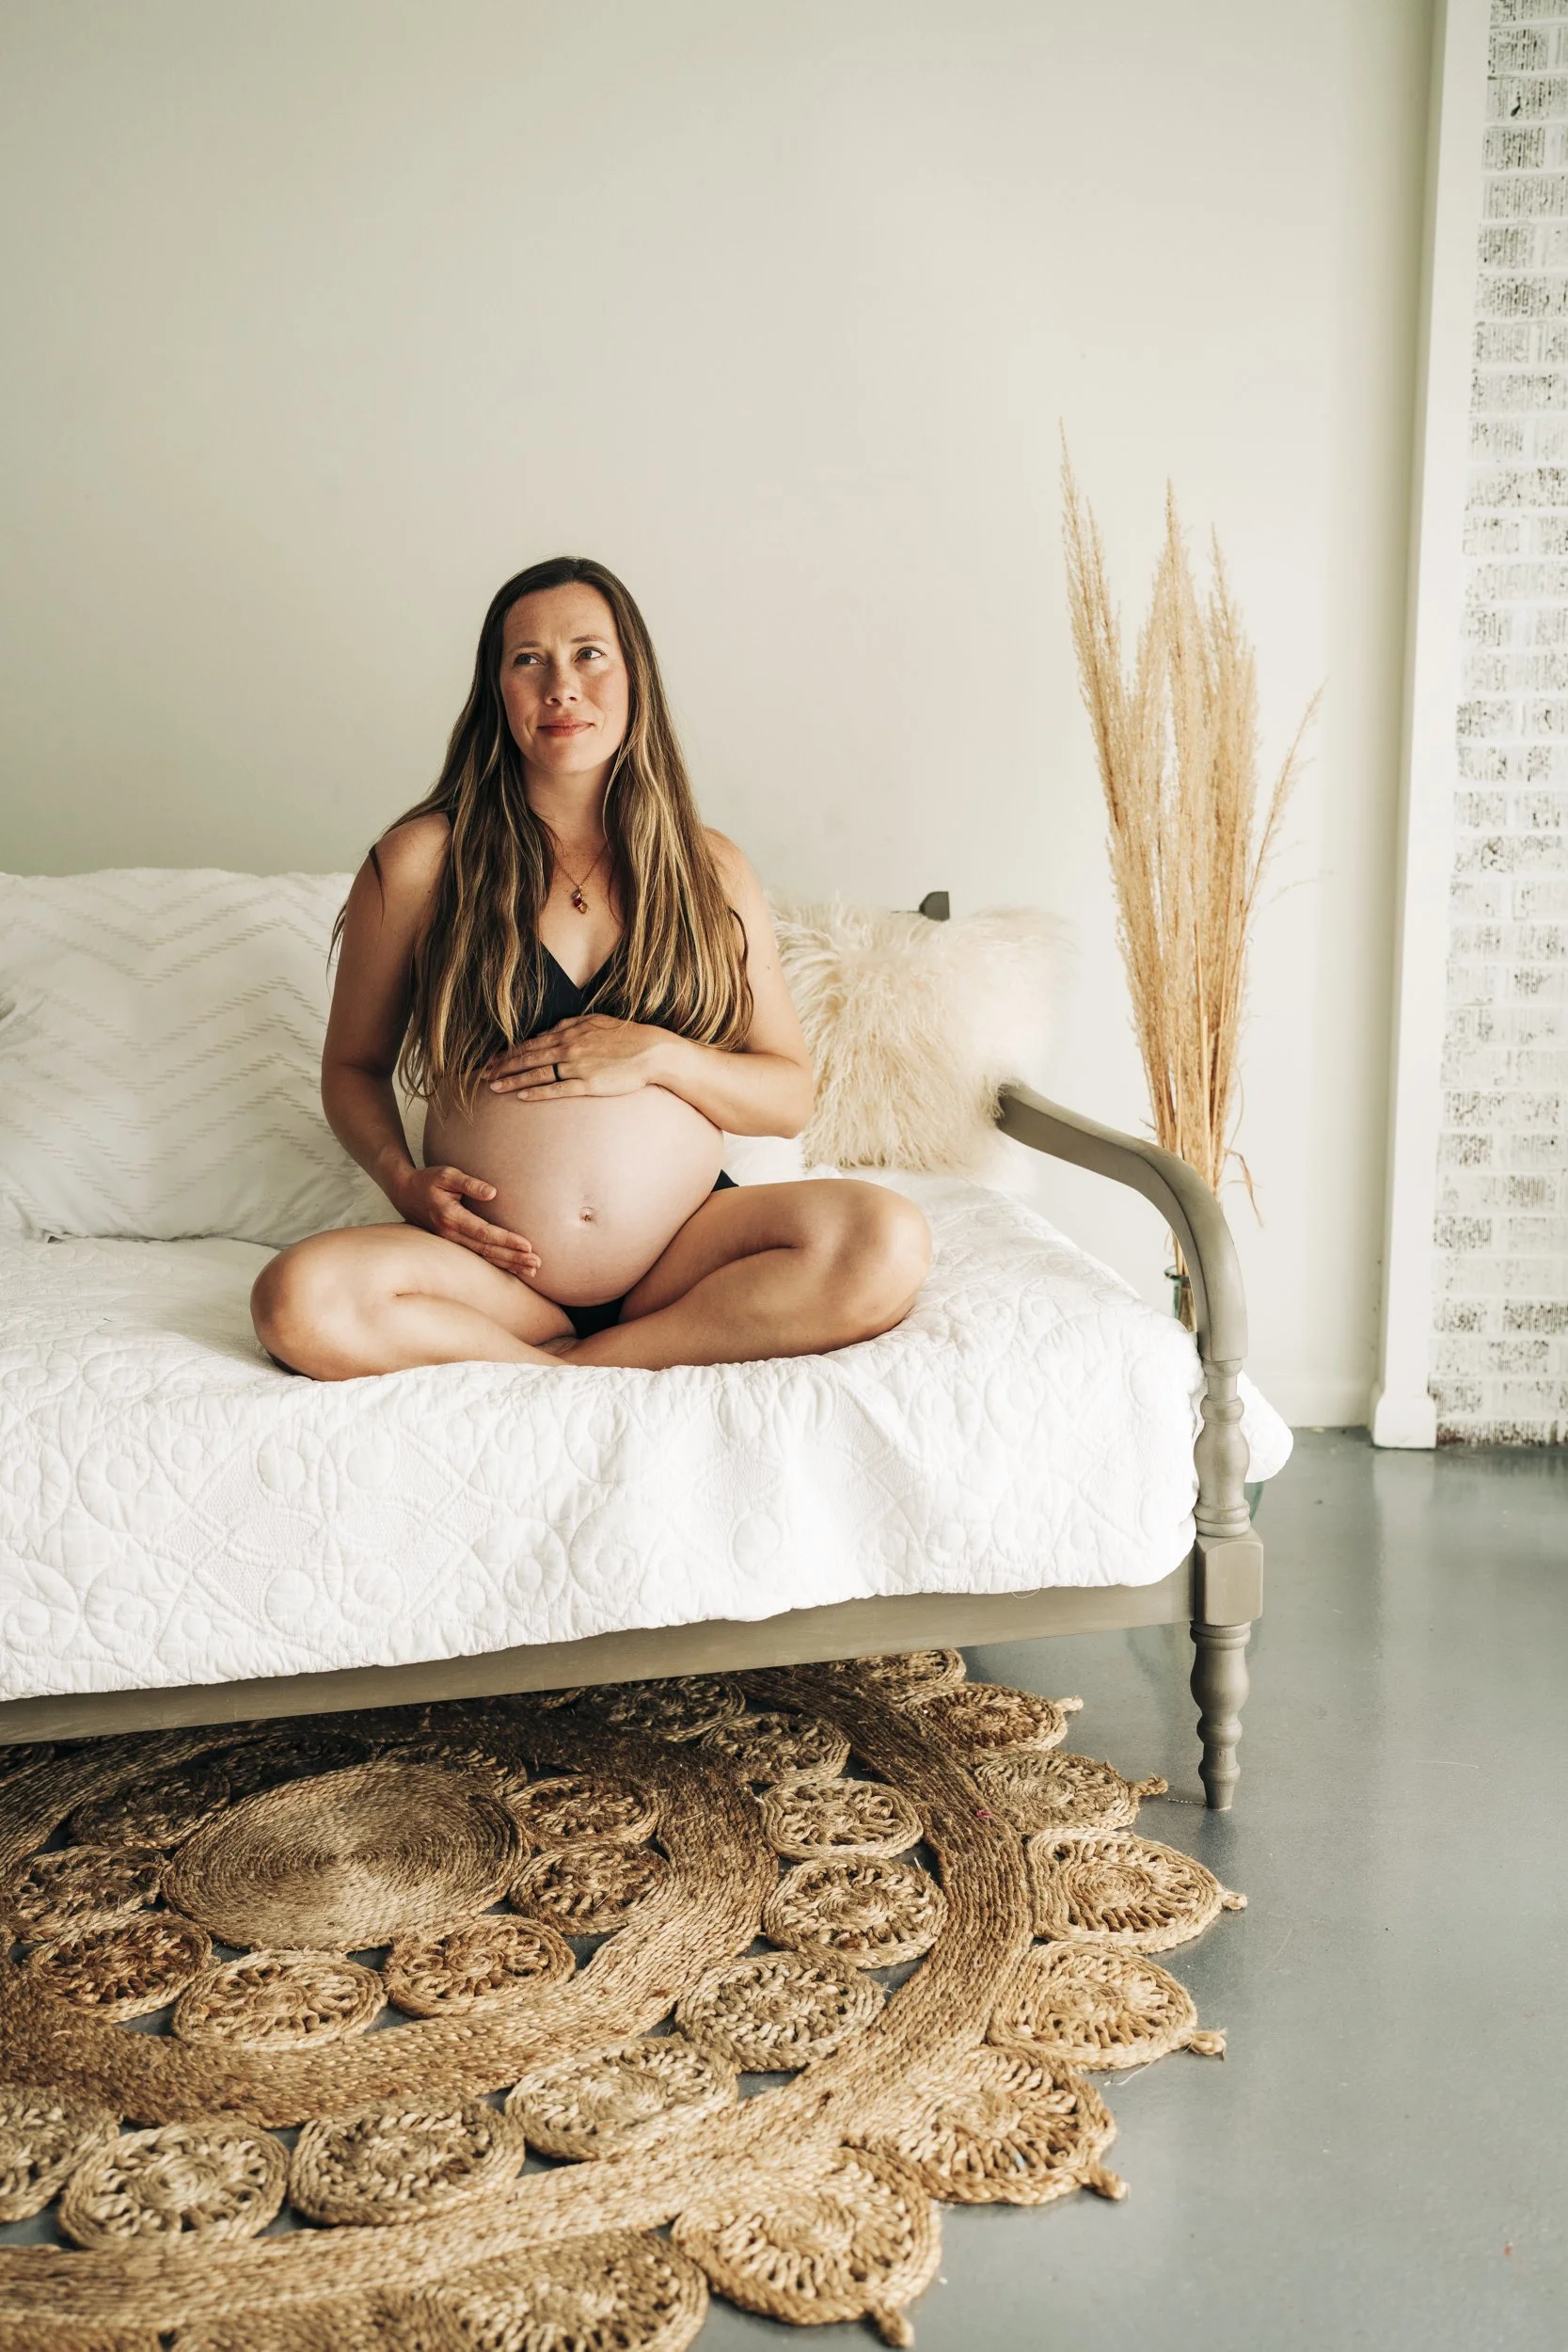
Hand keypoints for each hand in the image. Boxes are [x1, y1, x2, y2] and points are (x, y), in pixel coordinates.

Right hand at [391, 1164, 540, 1278]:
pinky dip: (498, 1263)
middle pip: (487, 1251)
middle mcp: (450, 1235)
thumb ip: (469, 1183)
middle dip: (514, 1258)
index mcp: (451, 1217)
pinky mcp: (453, 1244)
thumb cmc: (428, 1180)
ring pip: (484, 1258)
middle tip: (537, 1264)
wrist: (404, 1193)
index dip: (506, 1240)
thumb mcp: (446, 1174)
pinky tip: (515, 1268)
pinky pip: (478, 1257)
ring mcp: (450, 1242)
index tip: (527, 1245)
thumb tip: (493, 1193)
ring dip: (509, 1265)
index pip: (484, 1232)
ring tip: (532, 1271)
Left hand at [483, 1015, 669, 1098]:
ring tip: (494, 1087)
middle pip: (527, 1058)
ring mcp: (577, 1066)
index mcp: (569, 1032)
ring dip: (513, 1080)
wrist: (652, 1051)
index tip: (491, 1061)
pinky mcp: (588, 1084)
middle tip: (482, 1076)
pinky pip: (557, 1089)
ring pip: (537, 1073)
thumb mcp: (596, 1021)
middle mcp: (568, 1047)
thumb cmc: (626, 1036)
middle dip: (502, 1067)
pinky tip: (522, 1097)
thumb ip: (572, 1024)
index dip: (508, 1053)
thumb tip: (552, 1028)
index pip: (530, 1044)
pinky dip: (538, 1092)